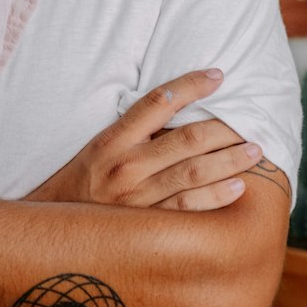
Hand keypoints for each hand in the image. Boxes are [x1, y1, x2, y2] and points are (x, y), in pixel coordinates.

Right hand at [26, 69, 260, 210]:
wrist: (52, 230)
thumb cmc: (81, 184)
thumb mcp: (98, 149)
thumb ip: (134, 133)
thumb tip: (178, 110)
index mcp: (112, 141)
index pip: (157, 103)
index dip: (190, 86)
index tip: (218, 75)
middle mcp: (125, 166)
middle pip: (184, 139)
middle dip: (223, 127)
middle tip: (250, 120)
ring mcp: (137, 198)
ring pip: (192, 173)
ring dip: (229, 160)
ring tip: (254, 150)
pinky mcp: (145, 226)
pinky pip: (188, 209)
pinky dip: (216, 197)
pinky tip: (238, 187)